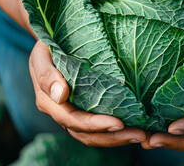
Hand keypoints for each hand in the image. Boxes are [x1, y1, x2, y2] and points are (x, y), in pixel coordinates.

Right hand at [29, 40, 146, 146]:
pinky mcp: (85, 111)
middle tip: (140, 135)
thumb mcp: (41, 54)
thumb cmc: (46, 46)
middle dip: (113, 137)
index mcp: (49, 103)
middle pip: (86, 134)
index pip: (73, 120)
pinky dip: (117, 131)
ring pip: (94, 136)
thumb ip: (47, 74)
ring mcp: (73, 114)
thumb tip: (60, 94)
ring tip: (142, 135)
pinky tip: (135, 128)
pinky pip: (99, 128)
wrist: (49, 45)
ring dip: (118, 138)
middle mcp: (61, 113)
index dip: (95, 125)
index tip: (118, 123)